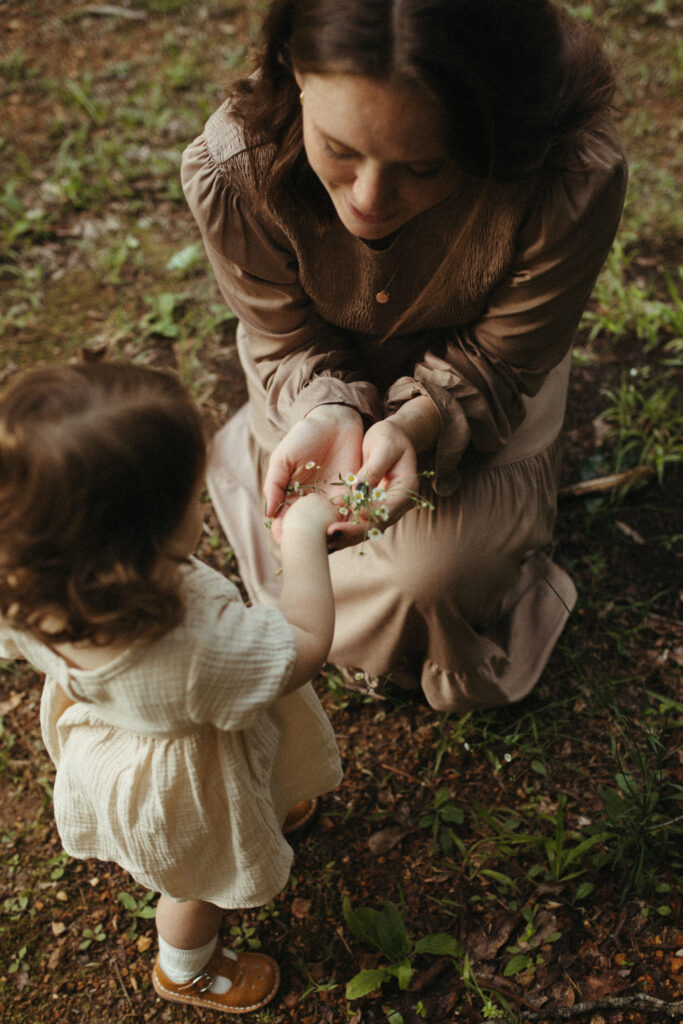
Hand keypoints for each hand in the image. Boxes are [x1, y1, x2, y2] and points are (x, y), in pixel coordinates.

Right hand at [264, 405, 363, 542]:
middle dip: (307, 541)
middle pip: (308, 529)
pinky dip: (347, 522)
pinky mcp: (353, 494)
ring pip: (329, 526)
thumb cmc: (304, 436)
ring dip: (329, 536)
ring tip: (327, 544)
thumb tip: (268, 513)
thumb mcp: (283, 458)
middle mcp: (312, 503)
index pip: (286, 521)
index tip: (284, 542)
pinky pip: (350, 513)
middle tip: (307, 550)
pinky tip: (345, 528)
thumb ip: (274, 484)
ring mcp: (332, 500)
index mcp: (292, 497)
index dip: (284, 533)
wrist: (335, 419)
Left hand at [326, 418, 419, 548]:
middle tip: (330, 534)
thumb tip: (358, 491)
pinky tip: (323, 536)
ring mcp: (384, 510)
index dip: (370, 513)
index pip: (388, 508)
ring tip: (323, 543)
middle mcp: (397, 506)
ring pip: (365, 530)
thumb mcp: (383, 447)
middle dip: (353, 532)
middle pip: (376, 525)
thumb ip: (373, 469)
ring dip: (345, 538)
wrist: (391, 438)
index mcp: (406, 490)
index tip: (352, 513)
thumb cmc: (389, 437)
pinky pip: (357, 524)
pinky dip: (342, 531)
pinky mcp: (370, 509)